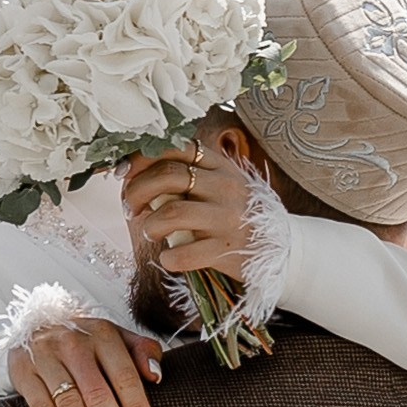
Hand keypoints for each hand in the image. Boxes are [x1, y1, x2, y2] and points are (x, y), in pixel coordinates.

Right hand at [7, 319, 163, 406]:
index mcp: (102, 334)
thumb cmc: (87, 341)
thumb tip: (155, 375)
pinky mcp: (23, 371)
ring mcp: (45, 356)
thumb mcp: (118, 337)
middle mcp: (73, 343)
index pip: (124, 376)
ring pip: (70, 404)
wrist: (37, 325)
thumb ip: (143, 351)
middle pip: (97, 394)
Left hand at [121, 143, 266, 285]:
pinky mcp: (227, 250)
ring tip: (150, 232)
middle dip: (137, 191)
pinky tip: (169, 258)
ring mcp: (227, 218)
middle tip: (129, 208)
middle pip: (168, 176)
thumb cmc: (237, 214)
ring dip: (150, 224)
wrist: (282, 249)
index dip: (142, 159)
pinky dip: (169, 257)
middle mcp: (224, 187)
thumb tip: (135, 175)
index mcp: (220, 166)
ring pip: (172, 213)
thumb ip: (189, 175)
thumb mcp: (221, 184)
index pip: (174, 148)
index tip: (124, 174)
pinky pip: (186, 253)